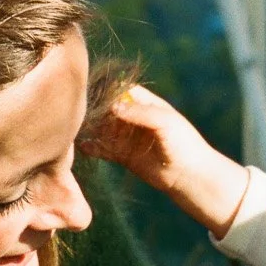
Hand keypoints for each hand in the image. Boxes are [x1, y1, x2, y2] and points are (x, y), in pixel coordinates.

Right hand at [85, 84, 249, 236]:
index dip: (107, 89)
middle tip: (78, 111)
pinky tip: (82, 147)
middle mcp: (134, 118)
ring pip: (103, 129)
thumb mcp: (165, 122)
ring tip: (75, 128)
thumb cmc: (184, 144)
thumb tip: (114, 107)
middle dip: (95, 109)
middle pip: (108, 109)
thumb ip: (140, 113)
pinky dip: (93, 148)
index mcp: (147, 104)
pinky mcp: (123, 155)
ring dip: (91, 128)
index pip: (122, 90)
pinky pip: (103, 149)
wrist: (190, 176)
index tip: (92, 90)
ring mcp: (128, 137)